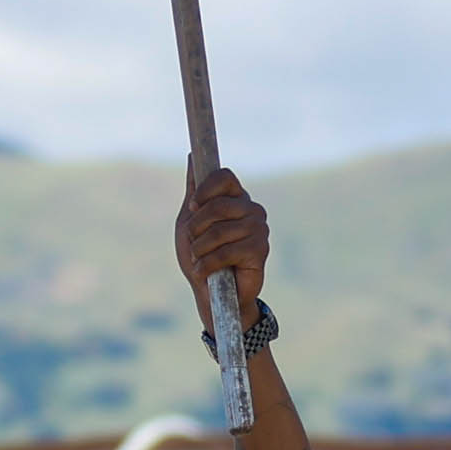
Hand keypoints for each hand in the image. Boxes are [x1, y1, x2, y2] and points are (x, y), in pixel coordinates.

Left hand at [175, 168, 270, 318]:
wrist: (211, 293)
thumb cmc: (200, 255)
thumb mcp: (190, 220)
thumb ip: (194, 190)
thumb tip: (192, 156)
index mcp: (236, 198)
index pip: (224, 176)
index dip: (205, 189)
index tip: (193, 207)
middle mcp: (251, 209)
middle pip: (217, 204)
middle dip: (196, 227)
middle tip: (194, 242)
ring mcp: (259, 229)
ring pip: (218, 231)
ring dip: (199, 250)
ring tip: (200, 260)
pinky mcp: (260, 250)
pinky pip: (226, 251)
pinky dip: (207, 264)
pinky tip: (206, 272)